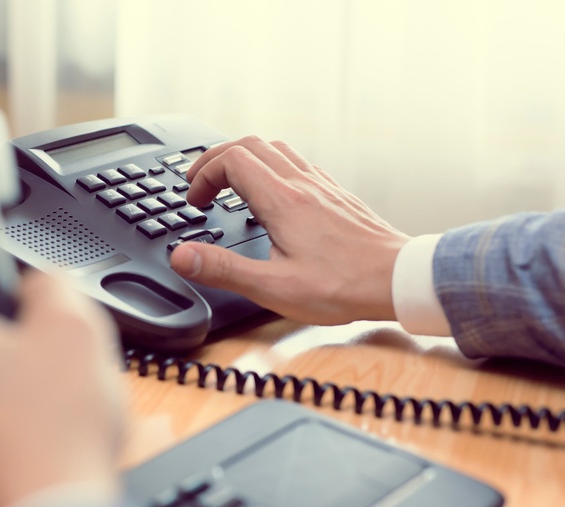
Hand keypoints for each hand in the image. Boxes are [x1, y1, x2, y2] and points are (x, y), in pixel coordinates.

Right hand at [170, 136, 409, 324]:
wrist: (399, 279)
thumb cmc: (343, 286)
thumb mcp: (273, 288)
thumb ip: (224, 269)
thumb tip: (182, 256)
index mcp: (282, 201)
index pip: (231, 160)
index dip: (203, 174)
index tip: (195, 200)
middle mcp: (302, 184)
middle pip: (250, 144)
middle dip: (217, 160)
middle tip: (201, 185)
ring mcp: (321, 185)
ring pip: (275, 148)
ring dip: (244, 158)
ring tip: (229, 183)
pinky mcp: (335, 194)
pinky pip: (297, 162)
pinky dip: (271, 167)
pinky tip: (272, 193)